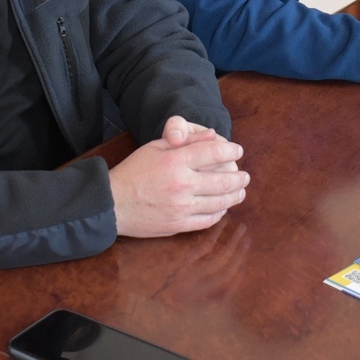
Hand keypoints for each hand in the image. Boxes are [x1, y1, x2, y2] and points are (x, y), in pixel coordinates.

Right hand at [109, 116, 249, 237]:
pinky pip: (207, 220)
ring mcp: (181, 207)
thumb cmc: (133, 171)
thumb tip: (211, 135)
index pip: (213, 152)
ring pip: (219, 202)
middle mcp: (182, 183)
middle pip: (222, 180)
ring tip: (241, 191)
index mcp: (175, 160)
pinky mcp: (178, 225)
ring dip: (234, 196)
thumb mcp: (155, 147)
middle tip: (245, 175)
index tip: (238, 150)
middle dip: (239, 177)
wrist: (114, 203)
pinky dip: (219, 213)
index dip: (230, 150)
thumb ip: (184, 141)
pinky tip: (223, 207)